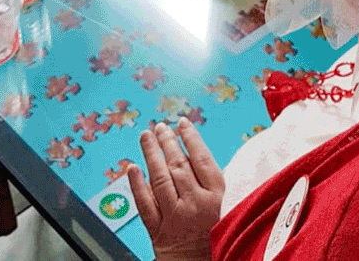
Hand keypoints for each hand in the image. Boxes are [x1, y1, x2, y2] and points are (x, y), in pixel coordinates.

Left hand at [128, 118, 223, 260]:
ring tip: (146, 136)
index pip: (201, 158)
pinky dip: (137, 185)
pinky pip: (145, 204)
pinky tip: (132, 167)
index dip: (191, 138)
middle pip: (178, 165)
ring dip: (151, 154)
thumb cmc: (217, 236)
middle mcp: (196, 204)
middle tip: (160, 126)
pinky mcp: (158, 231)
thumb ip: (213, 182)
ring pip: (160, 179)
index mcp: (217, 196)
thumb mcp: (226, 206)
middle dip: (168, 141)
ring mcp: (175, 217)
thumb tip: (195, 151)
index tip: (181, 123)